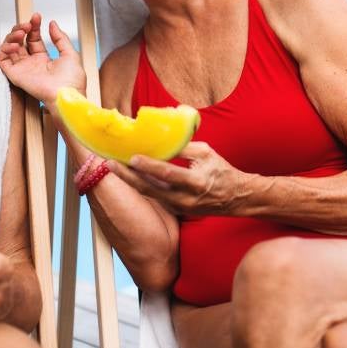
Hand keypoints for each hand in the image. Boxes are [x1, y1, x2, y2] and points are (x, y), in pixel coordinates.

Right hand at [0, 12, 85, 105]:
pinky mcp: (15, 75)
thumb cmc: (71, 80)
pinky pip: (2, 60)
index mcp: (44, 59)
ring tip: (21, 32)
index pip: (33, 38)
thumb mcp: (69, 53)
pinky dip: (4, 49)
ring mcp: (22, 69)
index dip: (33, 26)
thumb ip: (60, 38)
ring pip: (9, 48)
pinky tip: (15, 44)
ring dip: (12, 36)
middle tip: (28, 24)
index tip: (36, 17)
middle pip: (19, 41)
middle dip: (21, 29)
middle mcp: (31, 64)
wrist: (66, 94)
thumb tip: (52, 24)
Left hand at [111, 142, 253, 215]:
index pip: (167, 174)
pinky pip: (155, 196)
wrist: (237, 198)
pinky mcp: (176, 211)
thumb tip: (160, 136)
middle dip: (128, 176)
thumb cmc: (222, 171)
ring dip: (130, 180)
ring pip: (149, 193)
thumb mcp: (206, 153)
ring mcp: (179, 207)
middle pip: (150, 188)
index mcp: (196, 183)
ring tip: (114, 167)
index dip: (149, 166)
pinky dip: (141, 185)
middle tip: (110, 163)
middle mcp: (185, 199)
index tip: (132, 157)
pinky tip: (129, 175)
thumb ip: (182, 147)